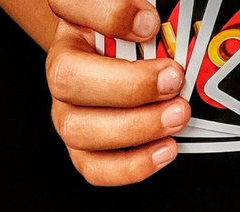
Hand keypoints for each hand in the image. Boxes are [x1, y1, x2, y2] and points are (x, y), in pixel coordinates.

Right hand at [46, 0, 188, 184]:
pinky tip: (164, 150)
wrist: (124, 60)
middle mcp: (63, 70)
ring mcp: (68, 113)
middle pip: (68, 80)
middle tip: (174, 80)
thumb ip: (130, 5)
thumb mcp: (138, 6)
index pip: (71, 5)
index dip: (109, 14)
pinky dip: (131, 166)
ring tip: (177, 116)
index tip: (150, 22)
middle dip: (127, 85)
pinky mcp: (83, 149)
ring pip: (80, 130)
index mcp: (73, 24)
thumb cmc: (135, 33)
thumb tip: (148, 25)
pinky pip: (95, 168)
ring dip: (135, 127)